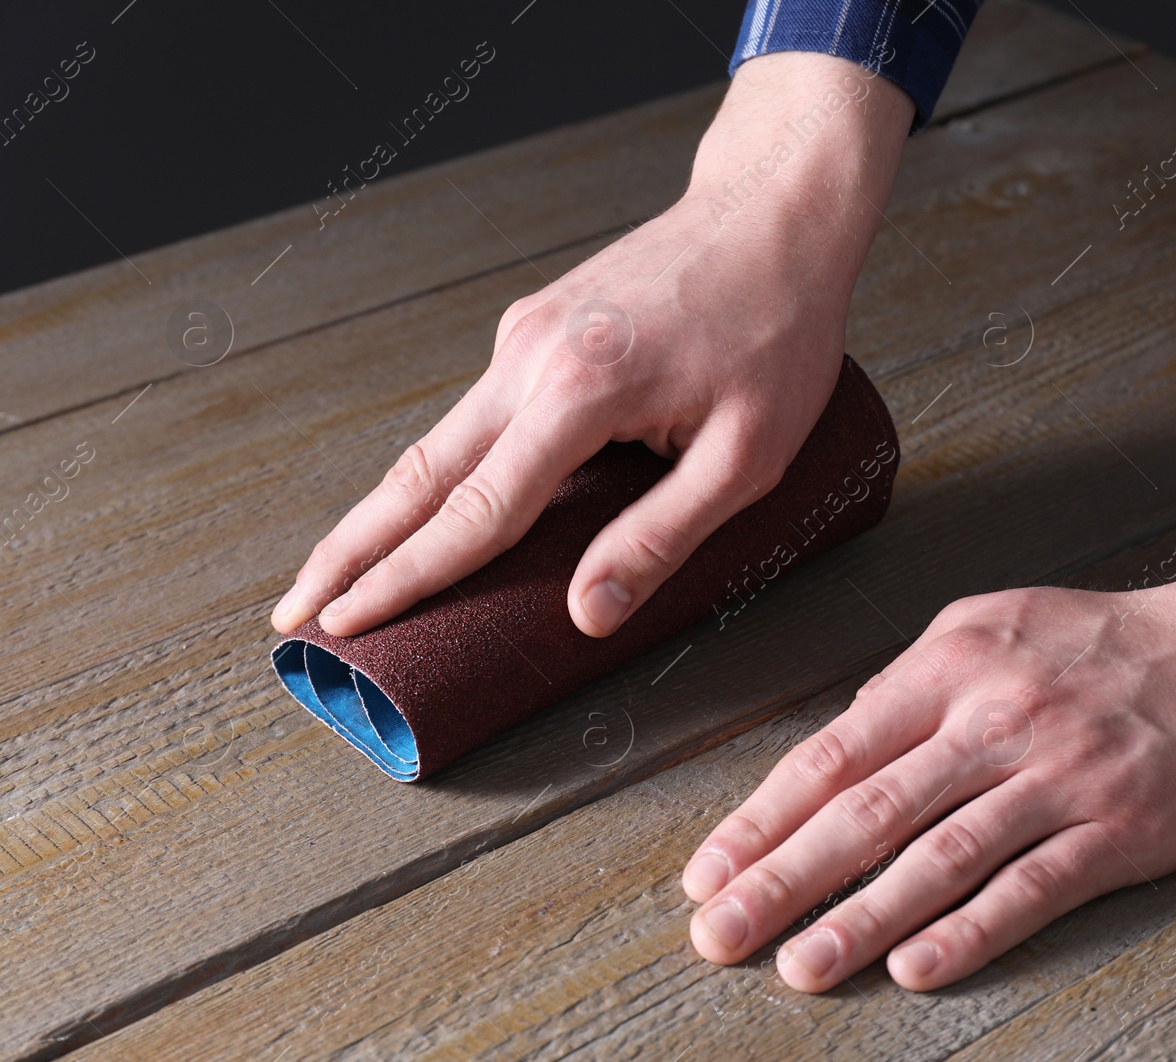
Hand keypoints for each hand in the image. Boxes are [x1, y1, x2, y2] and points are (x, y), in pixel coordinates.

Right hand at [271, 52, 913, 638]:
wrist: (773, 216)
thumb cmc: (775, 330)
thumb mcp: (748, 454)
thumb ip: (663, 536)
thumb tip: (587, 613)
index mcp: (579, 390)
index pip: (473, 510)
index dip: (406, 578)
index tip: (345, 624)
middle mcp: (529, 356)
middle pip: (418, 472)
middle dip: (349, 549)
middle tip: (293, 613)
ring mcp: (525, 336)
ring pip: (436, 441)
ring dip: (382, 511)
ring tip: (337, 574)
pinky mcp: (537, 329)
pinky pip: (473, 415)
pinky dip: (437, 471)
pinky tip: (425, 512)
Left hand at [681, 478, 1175, 990]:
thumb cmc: (1109, 641)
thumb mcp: (995, 625)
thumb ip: (914, 683)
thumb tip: (840, 743)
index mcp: (950, 664)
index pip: (833, 752)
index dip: (762, 819)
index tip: (708, 872)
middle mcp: (994, 718)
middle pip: (867, 810)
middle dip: (780, 879)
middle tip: (717, 935)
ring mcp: (1057, 775)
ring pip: (937, 857)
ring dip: (858, 918)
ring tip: (798, 967)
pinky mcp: (1118, 827)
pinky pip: (1029, 888)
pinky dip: (968, 932)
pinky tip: (914, 968)